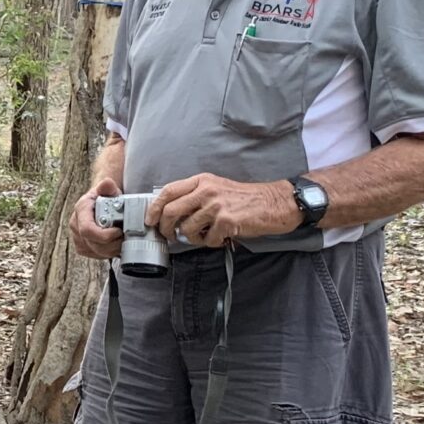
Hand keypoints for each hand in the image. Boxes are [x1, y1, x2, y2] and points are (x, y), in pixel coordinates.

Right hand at [70, 179, 123, 258]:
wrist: (101, 204)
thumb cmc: (106, 197)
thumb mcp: (109, 190)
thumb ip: (108, 186)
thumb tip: (108, 183)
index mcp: (81, 210)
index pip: (87, 230)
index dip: (104, 235)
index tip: (119, 231)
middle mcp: (75, 225)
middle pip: (94, 244)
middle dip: (113, 244)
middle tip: (125, 237)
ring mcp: (77, 238)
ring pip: (96, 252)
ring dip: (112, 250)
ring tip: (123, 241)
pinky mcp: (82, 247)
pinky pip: (96, 256)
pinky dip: (108, 253)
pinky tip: (116, 245)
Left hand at [152, 174, 299, 247]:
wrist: (274, 203)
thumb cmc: (245, 198)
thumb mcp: (216, 188)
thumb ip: (195, 195)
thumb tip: (171, 213)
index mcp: (201, 180)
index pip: (167, 191)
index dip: (154, 208)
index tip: (150, 220)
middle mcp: (206, 190)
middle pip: (171, 212)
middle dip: (166, 229)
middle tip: (171, 236)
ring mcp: (216, 205)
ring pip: (188, 229)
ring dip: (195, 238)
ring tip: (207, 235)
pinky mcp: (227, 221)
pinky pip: (208, 240)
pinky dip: (213, 243)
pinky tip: (223, 237)